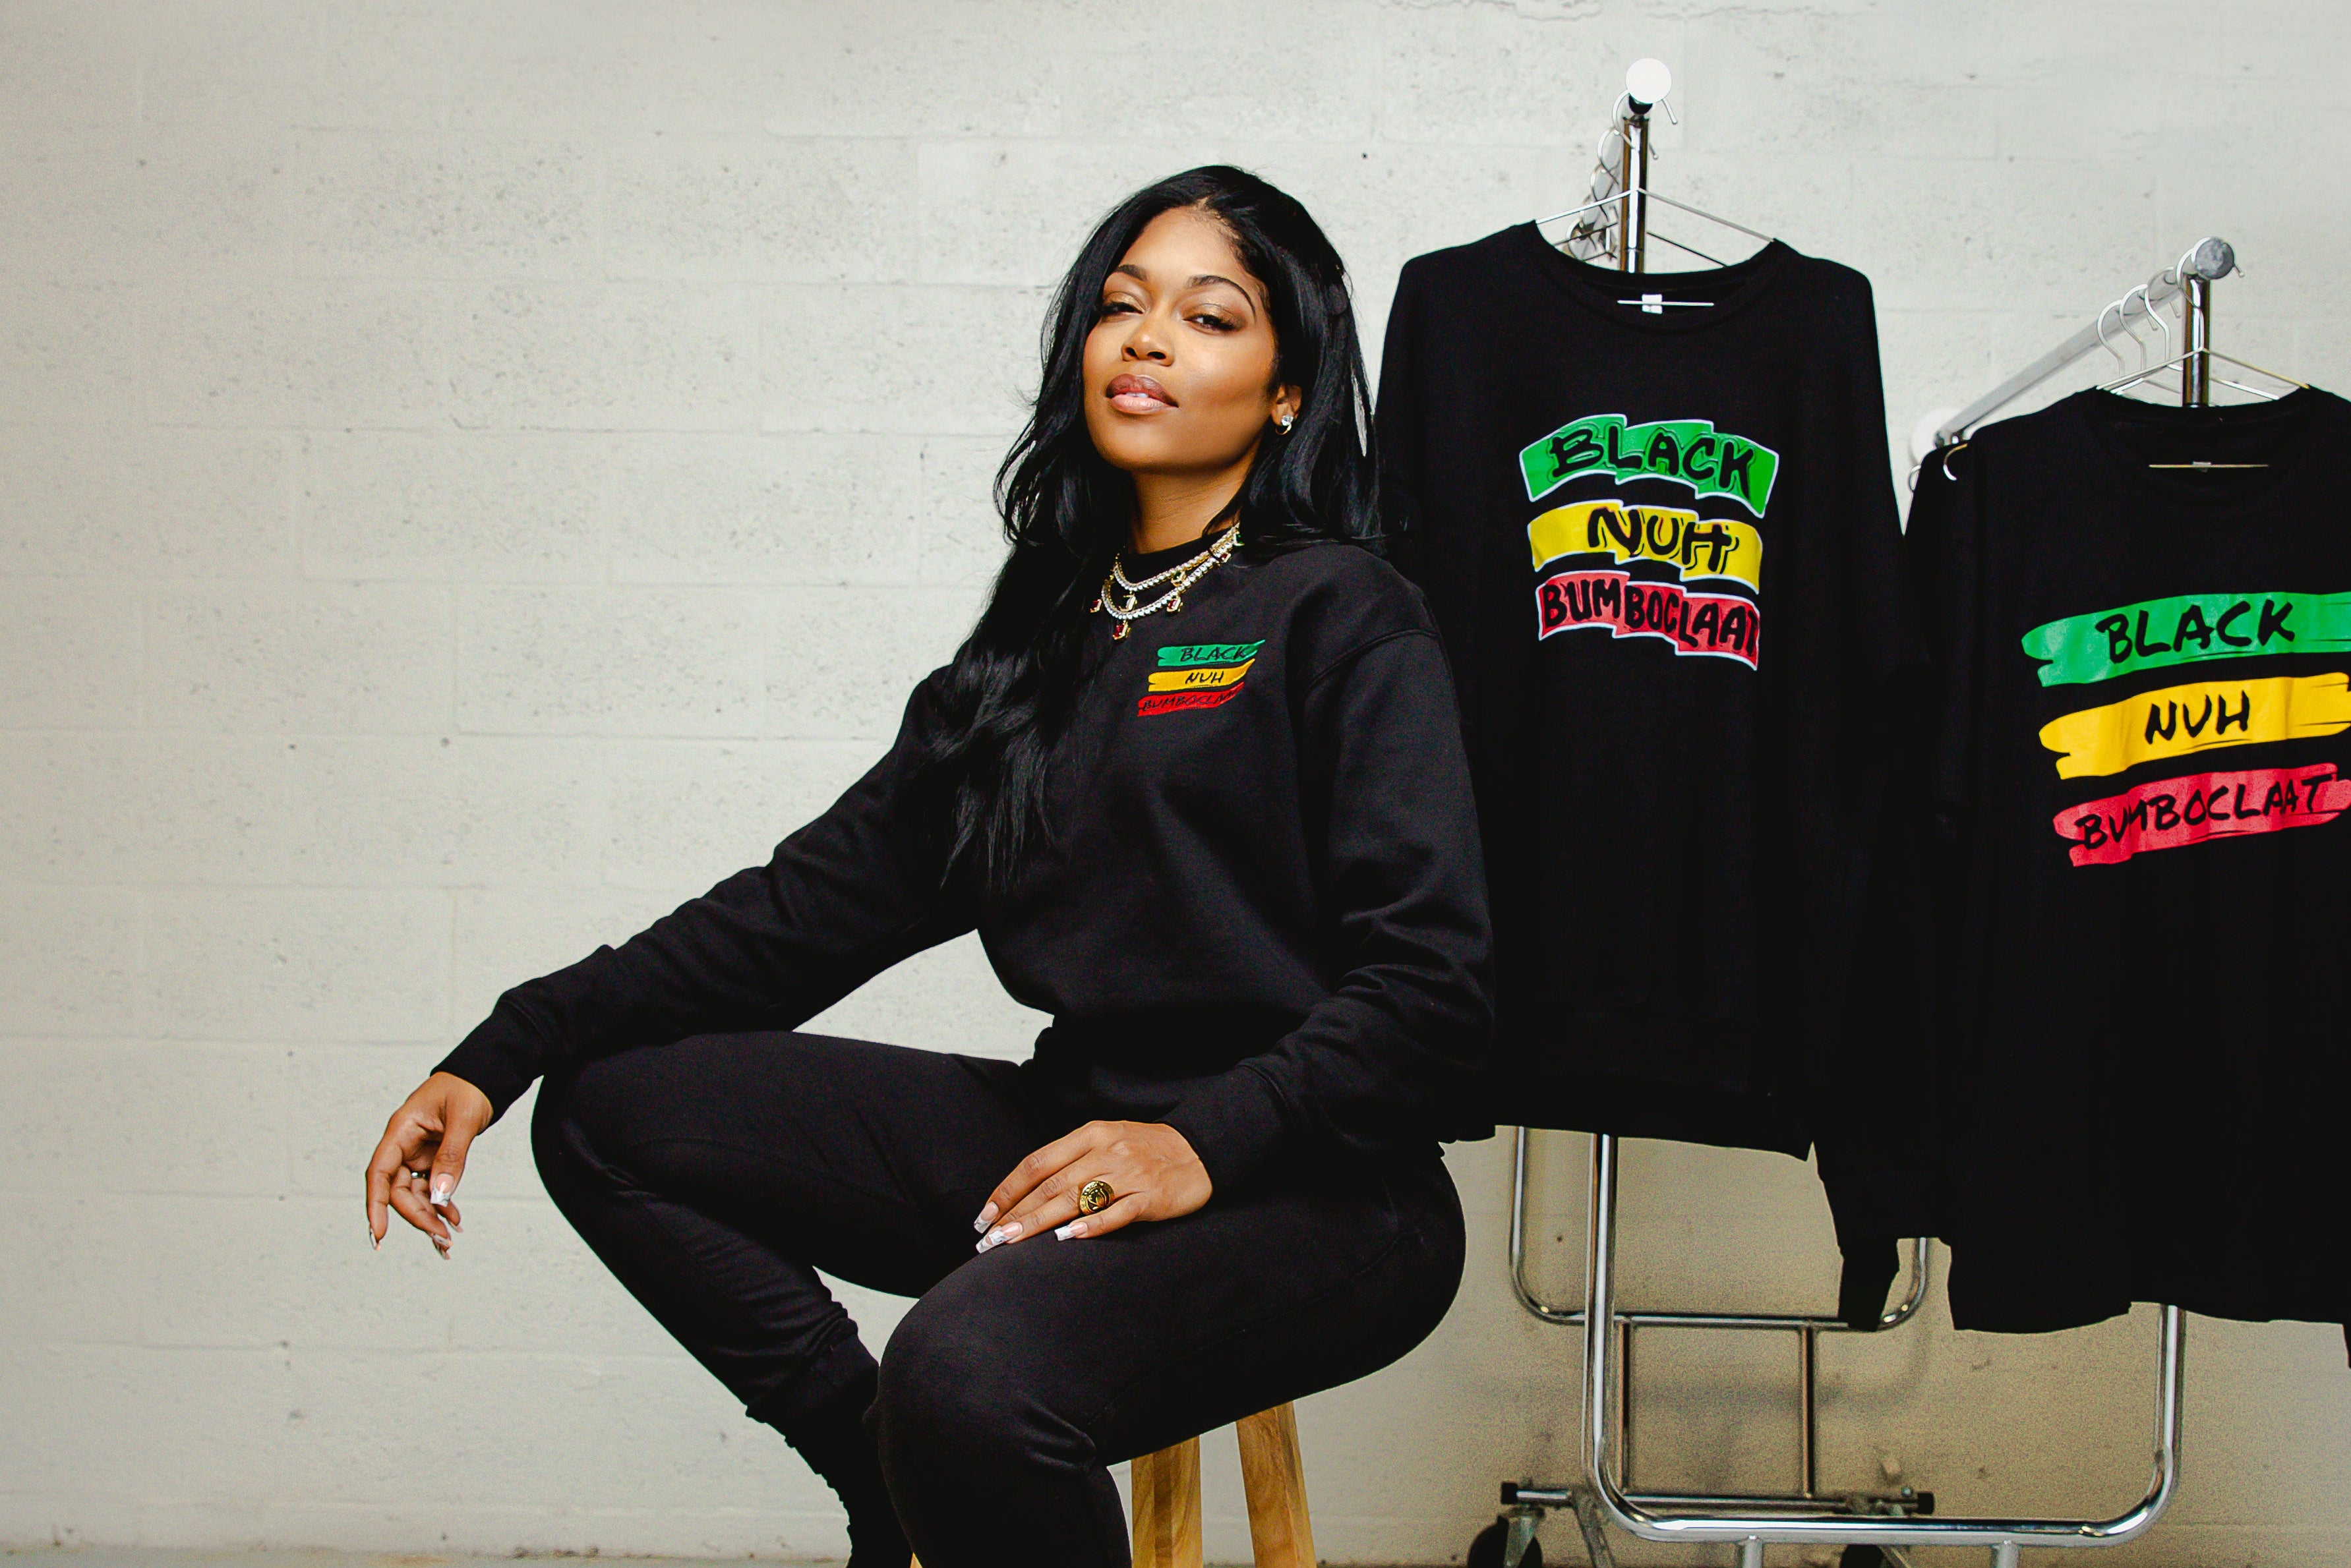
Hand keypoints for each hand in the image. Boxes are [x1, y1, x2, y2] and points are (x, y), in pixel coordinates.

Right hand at [365, 1071, 492, 1258]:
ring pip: (414, 1192)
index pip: (380, 1172)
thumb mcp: (463, 1119)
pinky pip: (431, 1186)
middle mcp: (405, 1143)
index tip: (379, 1233)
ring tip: (449, 1234)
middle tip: (440, 1238)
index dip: (376, 1204)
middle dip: (416, 1215)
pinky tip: (452, 1217)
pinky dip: (440, 1203)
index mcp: (402, 1129)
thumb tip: (440, 1193)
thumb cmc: (469, 1086)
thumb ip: (451, 1156)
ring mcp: (418, 1152)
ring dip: (429, 1214)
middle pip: (398, 1189)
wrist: (486, 1073)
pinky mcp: (432, 1157)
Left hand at [972, 1119, 1211, 1248]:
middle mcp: (1105, 1152)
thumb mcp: (1106, 1140)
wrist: (1199, 1149)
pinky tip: (1069, 1237)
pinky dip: (1092, 1225)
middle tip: (989, 1239)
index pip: (1038, 1162)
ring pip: (1076, 1198)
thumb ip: (1072, 1160)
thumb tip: (1028, 1191)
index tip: (985, 1215)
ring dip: (1040, 1222)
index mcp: (1090, 1135)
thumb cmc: (1145, 1149)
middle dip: (1016, 1213)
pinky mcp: (1150, 1196)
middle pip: (1051, 1184)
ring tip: (1013, 1241)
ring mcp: (1128, 1174)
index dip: (1008, 1190)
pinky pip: (1117, 1212)